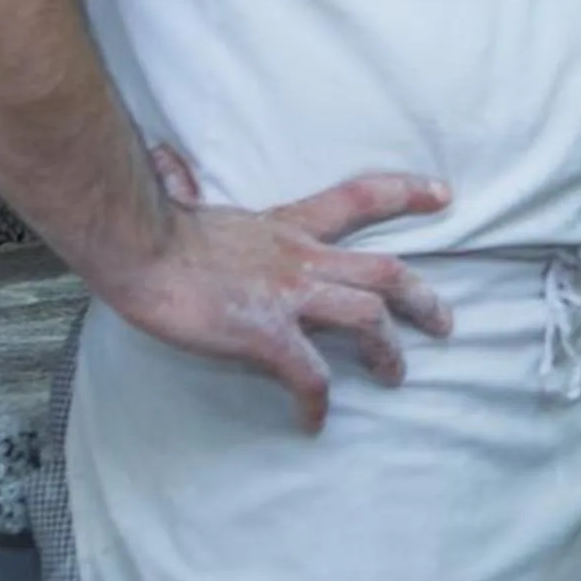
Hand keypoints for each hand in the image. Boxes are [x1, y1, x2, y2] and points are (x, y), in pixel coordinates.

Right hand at [101, 146, 453, 433]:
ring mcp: (289, 298)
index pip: (360, 198)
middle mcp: (302, 259)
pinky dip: (316, 401)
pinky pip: (307, 375)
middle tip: (443, 321)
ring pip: (367, 318)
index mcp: (289, 227)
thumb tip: (165, 159)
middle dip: (423, 298)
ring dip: (387, 350)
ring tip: (395, 375)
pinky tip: (313, 422)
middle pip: (387, 271)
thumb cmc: (153, 229)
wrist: (136, 248)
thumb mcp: (188, 201)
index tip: (443, 196)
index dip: (406, 195)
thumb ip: (186, 183)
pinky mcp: (266, 336)